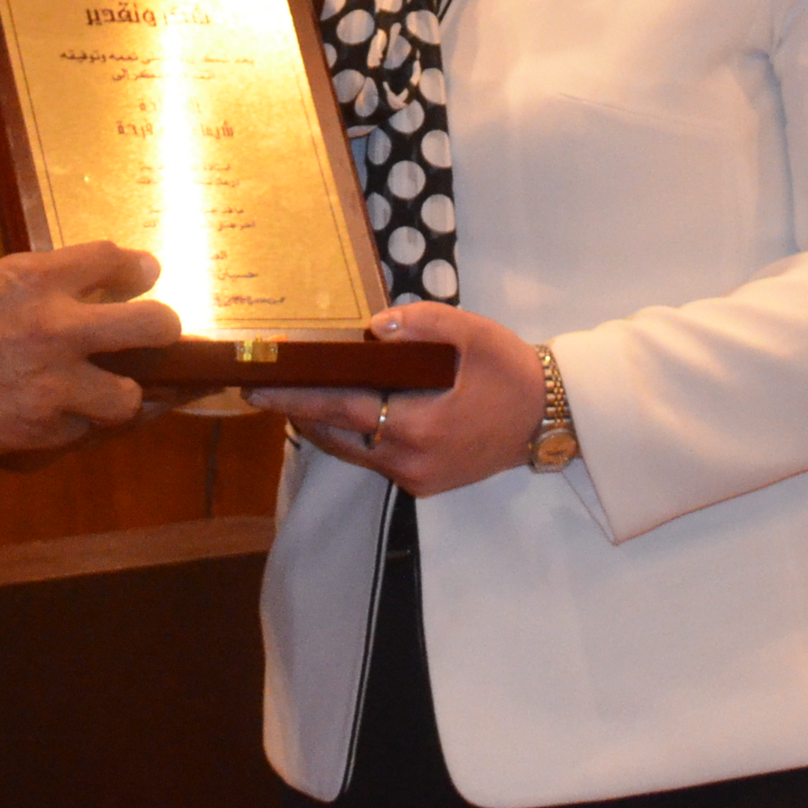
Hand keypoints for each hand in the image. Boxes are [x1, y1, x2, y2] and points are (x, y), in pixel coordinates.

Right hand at [0, 243, 183, 460]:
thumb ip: (25, 285)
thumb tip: (58, 293)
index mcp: (37, 278)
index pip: (113, 260)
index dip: (138, 268)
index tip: (145, 273)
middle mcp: (57, 328)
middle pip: (154, 325)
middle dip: (164, 328)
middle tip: (160, 333)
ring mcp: (53, 386)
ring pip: (130, 397)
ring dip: (123, 395)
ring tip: (110, 391)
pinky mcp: (36, 432)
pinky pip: (80, 433)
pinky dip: (73, 426)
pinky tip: (62, 418)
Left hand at [247, 303, 542, 496]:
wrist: (549, 417)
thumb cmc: (510, 371)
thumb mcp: (472, 334)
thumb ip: (421, 325)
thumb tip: (371, 328)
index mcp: (419, 426)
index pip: (341, 410)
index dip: (296, 399)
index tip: (258, 388)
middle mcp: (411, 461)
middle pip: (338, 436)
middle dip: (298, 413)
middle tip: (260, 390)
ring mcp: (418, 478)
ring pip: (354, 452)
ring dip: (323, 427)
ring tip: (292, 400)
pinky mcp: (425, 483)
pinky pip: (376, 458)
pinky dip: (353, 436)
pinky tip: (339, 414)